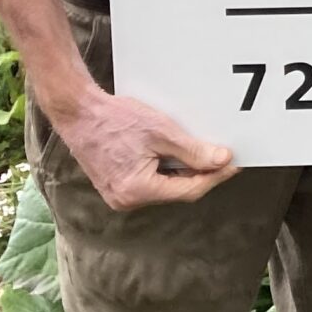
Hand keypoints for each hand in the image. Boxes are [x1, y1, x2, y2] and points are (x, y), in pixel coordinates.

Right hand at [52, 87, 239, 209]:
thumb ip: (193, 151)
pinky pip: (150, 182)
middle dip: (201, 174)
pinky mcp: (115, 186)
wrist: (78, 112)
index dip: (215, 177)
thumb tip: (222, 161)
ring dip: (184, 171)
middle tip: (222, 156)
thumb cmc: (115, 119)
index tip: (233, 164)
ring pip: (164, 187)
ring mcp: (119, 195)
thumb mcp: (162, 133)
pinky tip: (176, 154)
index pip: (189, 190)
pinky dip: (166, 170)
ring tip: (201, 152)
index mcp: (137, 191)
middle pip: (177, 190)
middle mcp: (126, 200)